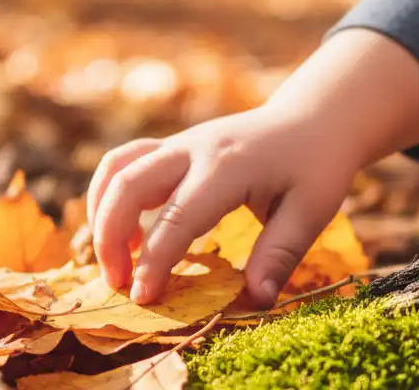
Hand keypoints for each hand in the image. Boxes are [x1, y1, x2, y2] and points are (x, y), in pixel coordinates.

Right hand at [87, 106, 360, 307]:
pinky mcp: (172, 147)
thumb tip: (257, 300)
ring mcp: (178, 143)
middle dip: (109, 237)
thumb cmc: (316, 165)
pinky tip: (129, 233)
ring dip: (102, 214)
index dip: (155, 261)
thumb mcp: (311, 211)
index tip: (143, 299)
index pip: (177, 217)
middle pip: (128, 184)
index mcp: (227, 167)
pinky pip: (124, 162)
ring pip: (116, 167)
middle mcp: (193, 149)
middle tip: (117, 284)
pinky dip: (111, 196)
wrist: (314, 118)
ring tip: (115, 260)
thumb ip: (280, 254)